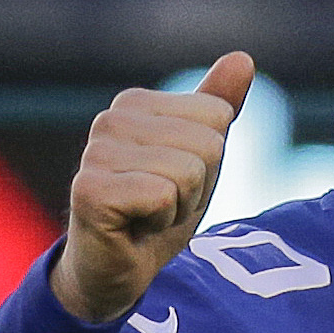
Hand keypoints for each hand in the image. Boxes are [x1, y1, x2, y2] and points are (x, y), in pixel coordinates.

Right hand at [49, 50, 254, 324]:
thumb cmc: (154, 214)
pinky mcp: (90, 190)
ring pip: (188, 171)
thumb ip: (216, 108)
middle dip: (197, 187)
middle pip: (208, 143)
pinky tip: (134, 229)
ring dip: (179, 208)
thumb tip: (243, 58)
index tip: (175, 184)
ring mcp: (95, 153)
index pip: (217, 116)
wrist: (115, 273)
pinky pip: (163, 196)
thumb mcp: (197, 159)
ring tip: (148, 217)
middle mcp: (110, 119)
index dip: (209, 161)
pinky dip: (160, 222)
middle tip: (162, 207)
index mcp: (135, 103)